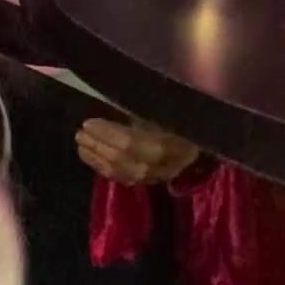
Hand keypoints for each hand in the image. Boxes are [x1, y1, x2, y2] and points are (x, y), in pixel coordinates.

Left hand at [76, 117, 199, 186]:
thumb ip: (139, 108)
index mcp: (171, 141)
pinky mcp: (151, 182)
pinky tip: (91, 157)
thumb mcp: (163, 107)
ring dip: (97, 158)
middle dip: (98, 146)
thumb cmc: (180, 115)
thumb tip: (109, 101)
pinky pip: (123, 179)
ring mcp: (158, 176)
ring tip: (81, 144)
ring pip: (122, 172)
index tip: (88, 122)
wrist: (203, 140)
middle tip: (80, 132)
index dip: (107, 133)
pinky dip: (104, 168)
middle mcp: (164, 163)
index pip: (132, 142)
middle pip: (124, 159)